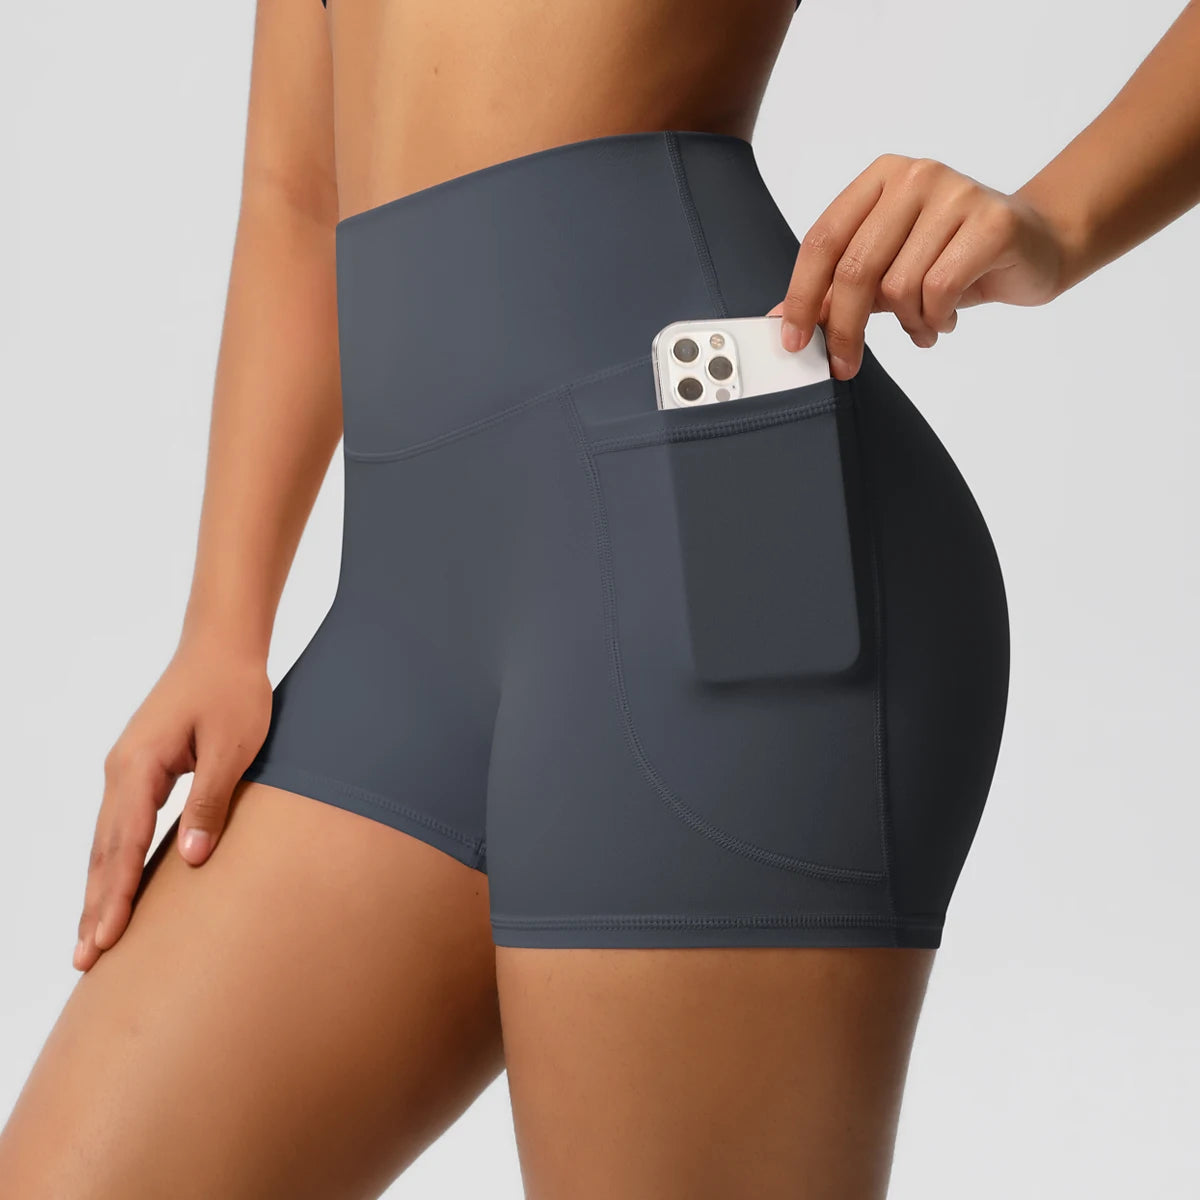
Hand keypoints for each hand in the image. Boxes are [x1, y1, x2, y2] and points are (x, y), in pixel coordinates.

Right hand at [74, 637, 271, 970]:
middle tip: (85, 960)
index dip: (114, 896)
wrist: (222, 645)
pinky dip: (112, 861)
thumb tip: (193, 860)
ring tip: (90, 938)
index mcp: (139, 766)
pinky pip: (120, 825)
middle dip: (94, 906)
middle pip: (103, 850)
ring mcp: (126, 769)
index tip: (104, 940)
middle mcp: (121, 770)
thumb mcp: (232, 747)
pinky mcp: (141, 768)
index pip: (123, 844)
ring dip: (98, 889)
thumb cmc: (233, 690)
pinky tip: (113, 886)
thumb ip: (210, 802)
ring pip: (106, 841)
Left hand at [768, 153, 1074, 378]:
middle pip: (855, 268)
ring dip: (906, 323)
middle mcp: (915, 177)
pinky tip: (945, 318)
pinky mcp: (993, 222)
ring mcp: (956, 193)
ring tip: (923, 325)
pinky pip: (939, 290)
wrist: (1038, 244)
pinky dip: (935, 319)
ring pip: (899, 287)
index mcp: (880, 180)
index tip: (793, 341)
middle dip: (844, 329)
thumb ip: (839, 290)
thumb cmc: (954, 258)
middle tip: (845, 364)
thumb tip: (783, 322)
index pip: (823, 239)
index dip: (802, 295)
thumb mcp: (889, 271)